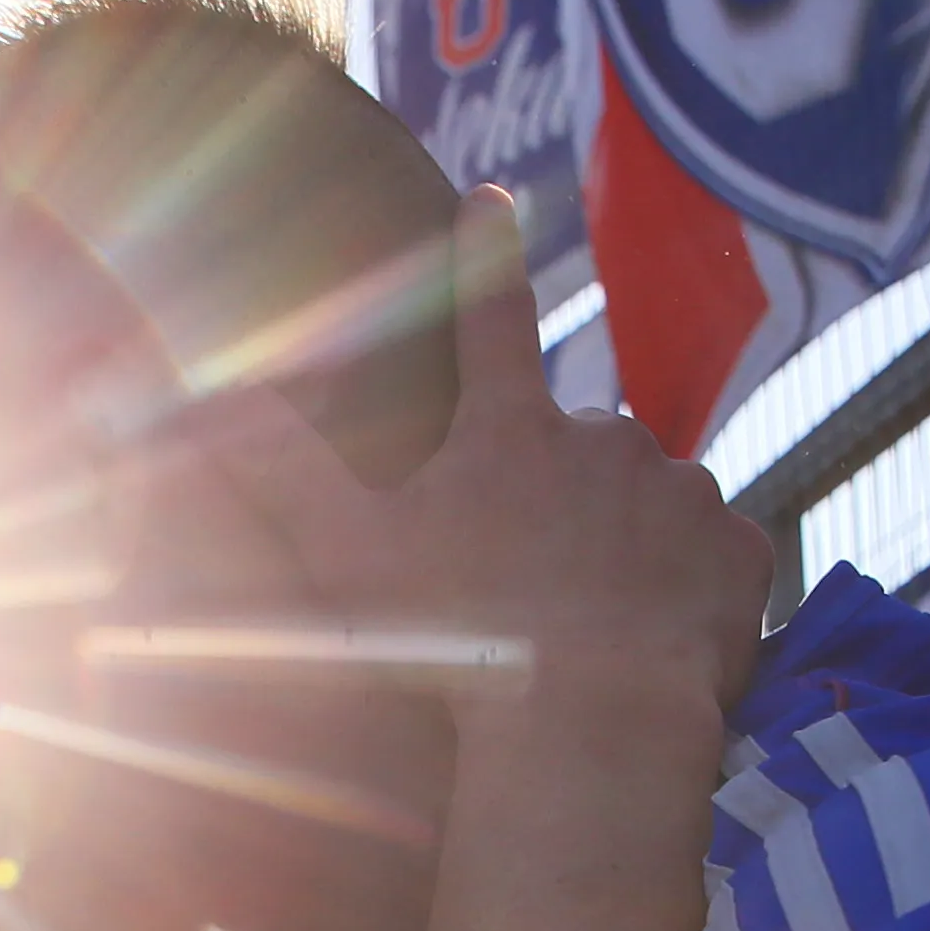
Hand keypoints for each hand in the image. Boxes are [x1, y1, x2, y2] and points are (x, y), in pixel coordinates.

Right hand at [187, 187, 770, 746]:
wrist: (592, 731)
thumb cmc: (458, 647)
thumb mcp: (347, 558)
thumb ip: (277, 474)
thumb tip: (189, 401)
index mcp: (510, 433)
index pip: (488, 317)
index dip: (483, 254)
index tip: (490, 199)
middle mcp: (606, 440)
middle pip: (582, 443)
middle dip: (564, 492)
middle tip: (530, 579)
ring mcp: (682, 494)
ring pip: (654, 500)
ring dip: (631, 540)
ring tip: (595, 623)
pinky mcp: (740, 554)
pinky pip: (717, 558)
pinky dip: (694, 589)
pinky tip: (661, 640)